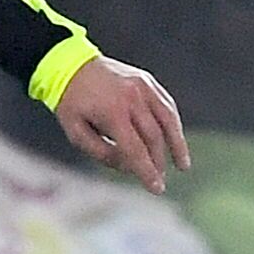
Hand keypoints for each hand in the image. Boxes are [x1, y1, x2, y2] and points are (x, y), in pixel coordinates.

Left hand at [54, 53, 188, 194]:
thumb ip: (101, 153)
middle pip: (153, 138)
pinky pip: (166, 105)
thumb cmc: (72, 103)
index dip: (147, 171)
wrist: (70, 65)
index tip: (157, 189)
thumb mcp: (75, 132)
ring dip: (177, 144)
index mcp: (112, 112)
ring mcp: (143, 86)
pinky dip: (173, 124)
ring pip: (168, 120)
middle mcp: (132, 98)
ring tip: (182, 165)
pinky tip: (175, 139)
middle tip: (160, 180)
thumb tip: (128, 166)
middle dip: (158, 162)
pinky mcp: (147, 81)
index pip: (136, 149)